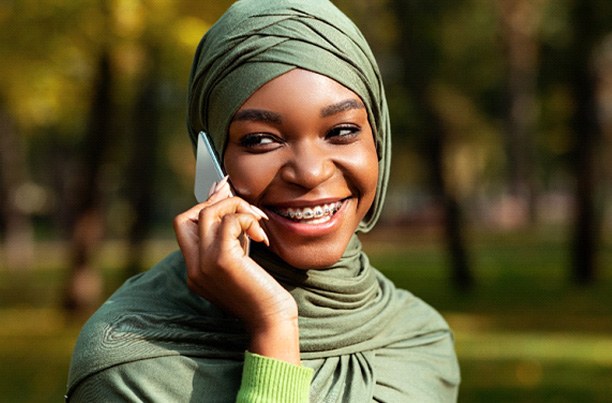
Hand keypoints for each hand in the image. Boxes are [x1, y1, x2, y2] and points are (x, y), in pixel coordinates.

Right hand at [173, 178, 299, 363]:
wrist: (271, 322)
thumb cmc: (263, 296)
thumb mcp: (241, 265)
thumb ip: (231, 243)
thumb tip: (233, 210)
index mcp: (195, 271)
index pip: (184, 227)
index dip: (204, 206)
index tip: (226, 195)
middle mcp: (194, 268)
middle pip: (187, 217)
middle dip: (216, 203)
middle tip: (245, 206)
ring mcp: (204, 265)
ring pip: (207, 213)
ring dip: (236, 207)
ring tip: (258, 221)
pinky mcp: (222, 261)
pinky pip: (229, 222)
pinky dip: (247, 219)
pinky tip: (261, 236)